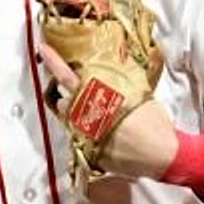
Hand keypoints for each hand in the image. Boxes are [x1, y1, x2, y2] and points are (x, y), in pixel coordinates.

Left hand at [35, 49, 177, 178]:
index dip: (53, 61)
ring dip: (77, 118)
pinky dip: (90, 137)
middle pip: (64, 102)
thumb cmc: (154, 124)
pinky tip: (109, 138)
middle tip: (82, 98)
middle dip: (69, 99)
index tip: (42, 48)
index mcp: (99, 96)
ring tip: (97, 120)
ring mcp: (85, 135)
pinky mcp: (89, 153)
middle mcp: (86, 115)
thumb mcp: (141, 96)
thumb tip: (118, 82)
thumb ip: (123, 87)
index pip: (67, 76)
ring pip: (70, 122)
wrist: (161, 154)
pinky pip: (81, 141)